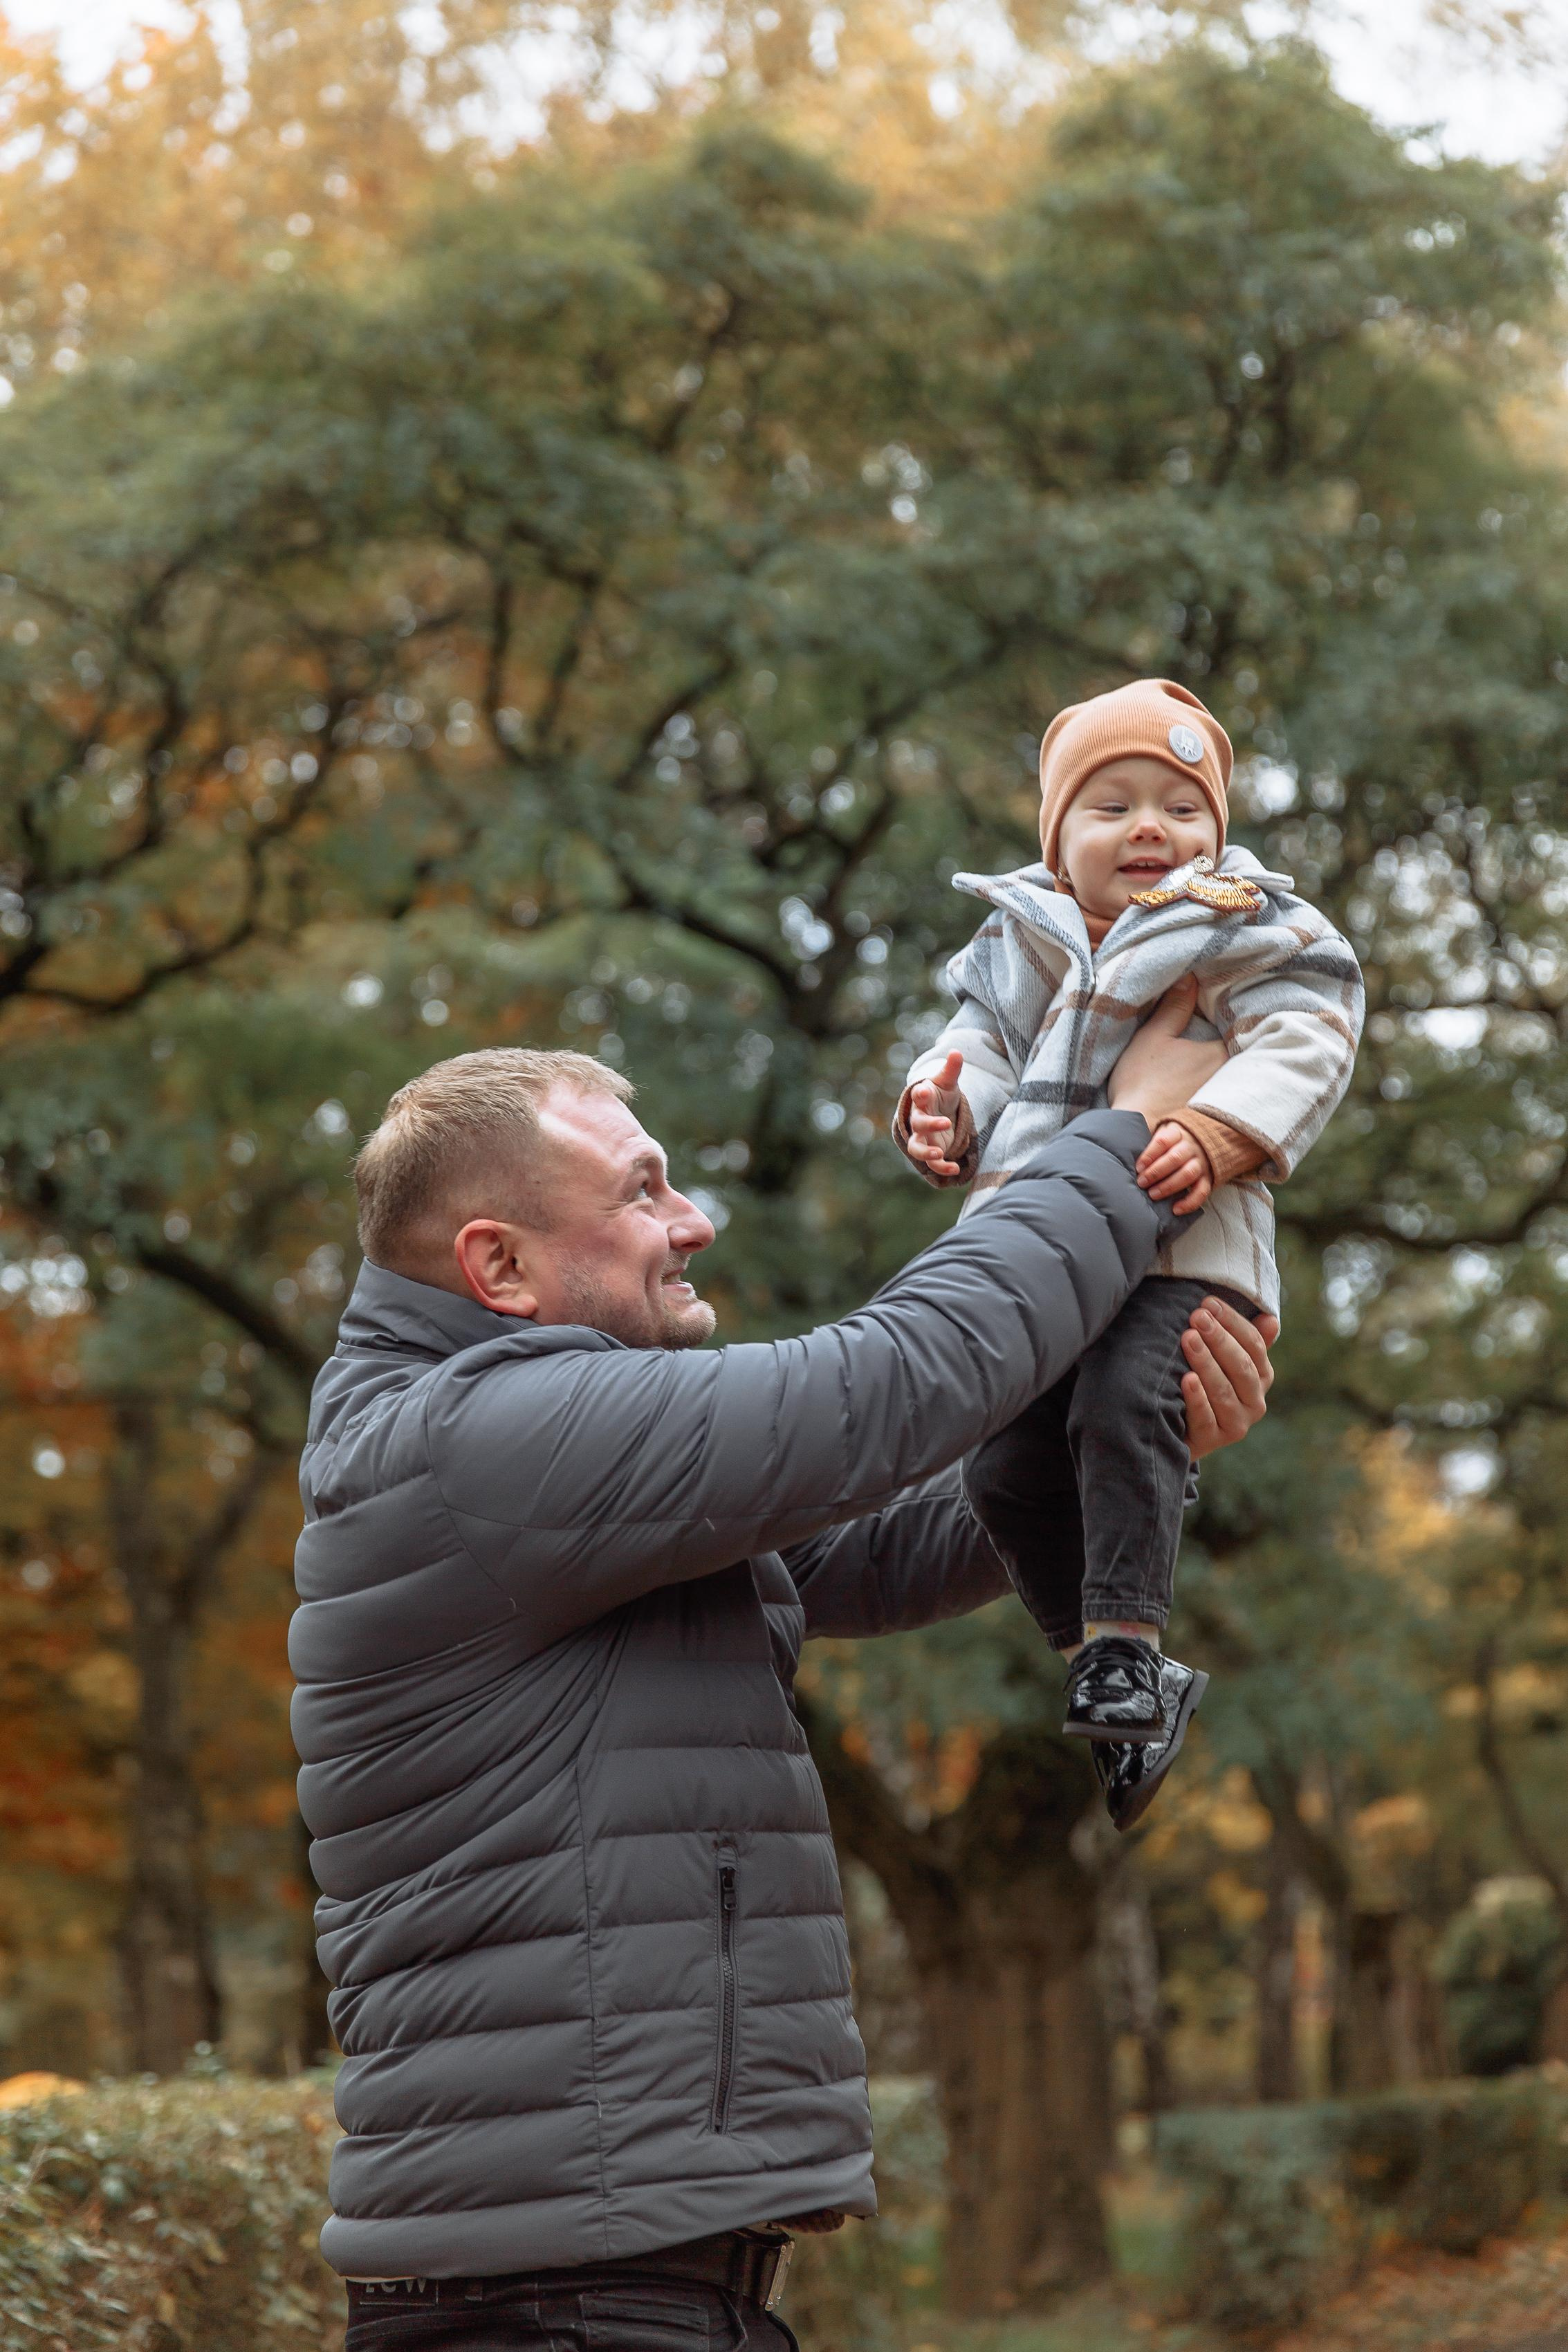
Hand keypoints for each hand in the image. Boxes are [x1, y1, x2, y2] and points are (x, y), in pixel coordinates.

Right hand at [906, 1050, 965, 1178]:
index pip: (918, 1096)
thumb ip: (952, 1069)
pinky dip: (942, 1167)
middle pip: (917, 1124)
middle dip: (929, 1124)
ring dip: (926, 1152)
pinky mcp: (932, 1149)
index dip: (920, 1095)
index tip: (924, 1091)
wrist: (940, 1111)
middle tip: (946, 1123)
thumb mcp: (948, 1082)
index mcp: (923, 1100)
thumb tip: (956, 1052)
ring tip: (939, 1153)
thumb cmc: (942, 1095)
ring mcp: (923, 1137)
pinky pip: (932, 1163)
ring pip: (916, 1148)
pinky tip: (956, 1168)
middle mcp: (919, 1119)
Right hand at [1108, 978, 1225, 1127]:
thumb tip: (1189, 976)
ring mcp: (1223, 1104)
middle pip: (1234, 1054)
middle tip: (1211, 1033)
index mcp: (1221, 1054)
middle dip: (1226, 1046)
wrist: (1133, 1133)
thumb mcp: (1153, 1036)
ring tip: (1196, 1063)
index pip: (1236, 1028)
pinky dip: (1215, 1092)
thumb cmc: (1142, 1083)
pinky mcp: (1212, 1123)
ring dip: (1219, 1070)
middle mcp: (1230, 1080)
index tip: (1216, 1014)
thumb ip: (1174, 1006)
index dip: (1226, 1020)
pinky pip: (1220, 1097)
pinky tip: (1195, 1087)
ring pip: (1227, 1077)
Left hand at [1137, 1120, 1212, 1213]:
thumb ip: (1145, 1140)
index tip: (1138, 1167)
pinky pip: (1202, 1191)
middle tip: (1142, 1183)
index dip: (1150, 1154)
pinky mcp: (1207, 1178)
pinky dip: (1190, 1202)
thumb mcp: (1159, 1134)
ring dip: (1169, 1186)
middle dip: (1156, 1172)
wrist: (1199, 1142)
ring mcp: (1201, 1163)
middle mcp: (1191, 1147)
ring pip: (1188, 1173)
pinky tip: (1176, 1209)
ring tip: (1153, 1195)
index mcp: (1177, 1134)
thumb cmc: (1170, 1143)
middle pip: (1175, 1158)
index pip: (1163, 1141)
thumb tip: (1121, 1147)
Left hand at [1181, 1300, 1277, 1460]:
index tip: (1208, 1302)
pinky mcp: (1213, 1440)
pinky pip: (1206, 1417)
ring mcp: (1236, 1423)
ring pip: (1223, 1390)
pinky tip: (1186, 1379)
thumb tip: (1270, 1319)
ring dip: (1206, 1362)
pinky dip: (1197, 1398)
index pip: (1254, 1344)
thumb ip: (1247, 1341)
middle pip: (1241, 1366)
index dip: (1232, 1321)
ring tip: (1188, 1338)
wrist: (1180, 1430)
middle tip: (1197, 1317)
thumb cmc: (1206, 1385)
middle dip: (1219, 1339)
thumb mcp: (1225, 1362)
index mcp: (1262, 1376)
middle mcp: (1255, 1401)